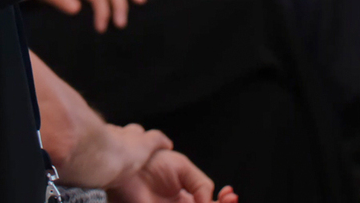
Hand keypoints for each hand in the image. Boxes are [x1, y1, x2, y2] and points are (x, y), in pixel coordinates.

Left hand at [106, 145, 236, 202]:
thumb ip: (201, 183)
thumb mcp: (183, 166)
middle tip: (230, 199)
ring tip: (225, 199)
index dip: (222, 201)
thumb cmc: (151, 160)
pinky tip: (204, 201)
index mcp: (185, 196)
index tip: (230, 195)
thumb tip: (208, 200)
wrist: (130, 164)